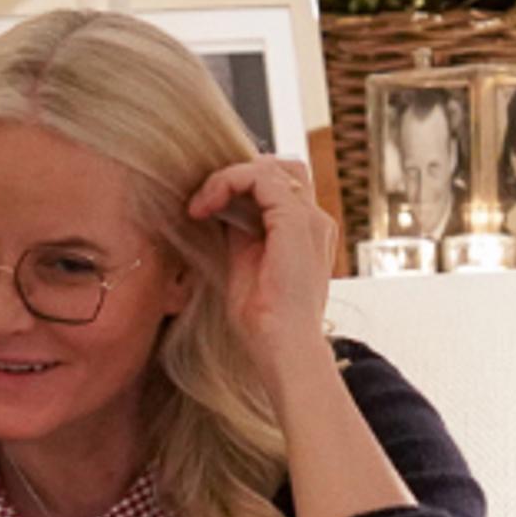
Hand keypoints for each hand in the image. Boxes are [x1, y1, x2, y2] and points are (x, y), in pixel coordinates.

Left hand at [186, 157, 337, 395]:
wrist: (284, 349)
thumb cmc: (264, 322)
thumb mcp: (245, 264)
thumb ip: (240, 233)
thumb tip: (219, 207)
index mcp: (306, 233)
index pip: (279, 186)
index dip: (242, 186)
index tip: (205, 208)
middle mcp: (315, 222)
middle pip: (281, 168)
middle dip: (240, 174)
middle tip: (207, 200)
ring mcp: (309, 219)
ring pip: (268, 167)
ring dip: (227, 178)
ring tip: (201, 204)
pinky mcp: (294, 221)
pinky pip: (259, 177)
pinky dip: (226, 183)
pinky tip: (205, 206)